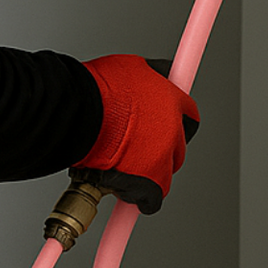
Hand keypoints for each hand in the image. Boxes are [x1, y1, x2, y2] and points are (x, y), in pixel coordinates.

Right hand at [75, 54, 200, 212]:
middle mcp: (172, 129)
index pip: (189, 114)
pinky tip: (129, 194)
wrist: (79, 113)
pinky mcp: (148, 182)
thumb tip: (149, 76)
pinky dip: (142, 199)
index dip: (175, 122)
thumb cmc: (94, 88)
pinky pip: (152, 199)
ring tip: (124, 169)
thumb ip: (147, 77)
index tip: (165, 127)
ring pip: (166, 172)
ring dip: (151, 173)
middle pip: (179, 146)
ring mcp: (161, 157)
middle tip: (140, 151)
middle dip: (162, 149)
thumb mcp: (129, 68)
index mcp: (170, 100)